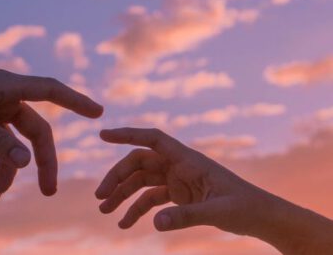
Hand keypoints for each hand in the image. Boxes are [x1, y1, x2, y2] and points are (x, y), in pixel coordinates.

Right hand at [96, 128, 332, 254]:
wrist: (259, 217)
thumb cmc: (245, 207)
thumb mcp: (217, 212)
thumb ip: (186, 216)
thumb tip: (154, 223)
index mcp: (188, 159)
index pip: (153, 139)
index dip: (127, 134)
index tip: (103, 135)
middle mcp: (179, 166)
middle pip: (139, 163)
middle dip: (117, 178)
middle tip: (100, 198)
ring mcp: (177, 180)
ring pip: (141, 182)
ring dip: (122, 195)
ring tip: (104, 211)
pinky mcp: (179, 195)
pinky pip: (151, 199)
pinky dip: (136, 210)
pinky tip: (124, 224)